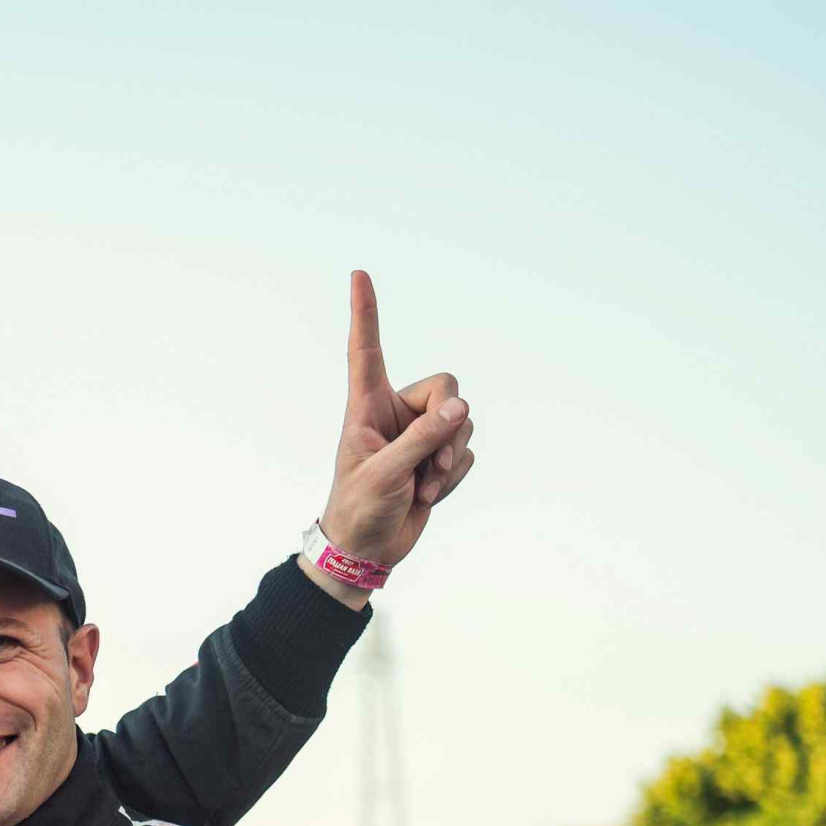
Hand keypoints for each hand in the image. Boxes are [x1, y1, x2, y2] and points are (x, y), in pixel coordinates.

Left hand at [318, 271, 475, 577]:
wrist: (367, 551)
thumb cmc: (359, 509)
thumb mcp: (385, 475)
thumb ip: (421, 441)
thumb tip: (460, 409)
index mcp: (367, 406)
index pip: (366, 350)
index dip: (364, 313)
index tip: (358, 274)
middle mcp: (396, 411)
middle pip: (446, 388)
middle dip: (447, 427)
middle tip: (428, 468)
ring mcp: (420, 433)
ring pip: (462, 423)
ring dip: (448, 462)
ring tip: (420, 488)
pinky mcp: (439, 456)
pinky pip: (467, 454)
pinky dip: (452, 479)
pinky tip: (427, 496)